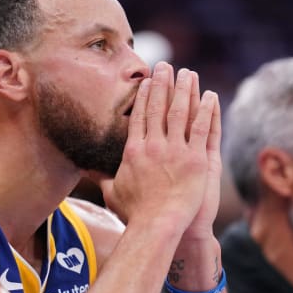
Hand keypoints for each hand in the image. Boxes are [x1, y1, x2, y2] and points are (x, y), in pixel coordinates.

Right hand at [98, 62, 216, 234]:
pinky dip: (207, 110)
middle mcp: (154, 146)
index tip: (148, 80)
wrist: (157, 227)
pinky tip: (210, 95)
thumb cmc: (134, 214)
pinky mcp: (197, 160)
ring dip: (185, 90)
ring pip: (181, 113)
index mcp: (134, 150)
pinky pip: (203, 128)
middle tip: (167, 65)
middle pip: (158, 107)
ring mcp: (176, 151)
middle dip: (163, 83)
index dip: (144, 96)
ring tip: (188, 73)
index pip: (139, 116)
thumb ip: (100, 177)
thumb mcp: (112, 193)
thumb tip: (83, 169)